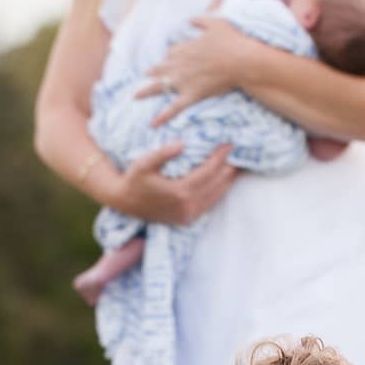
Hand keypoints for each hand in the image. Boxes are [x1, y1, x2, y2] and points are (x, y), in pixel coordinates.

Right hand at [118, 142, 236, 226]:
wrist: (125, 202)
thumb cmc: (134, 179)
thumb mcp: (143, 163)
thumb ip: (163, 153)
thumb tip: (182, 144)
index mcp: (179, 192)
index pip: (207, 172)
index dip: (220, 157)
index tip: (229, 144)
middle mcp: (187, 206)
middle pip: (216, 185)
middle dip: (229, 168)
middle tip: (240, 153)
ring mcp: (188, 215)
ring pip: (216, 197)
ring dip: (227, 181)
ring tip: (237, 166)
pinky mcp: (187, 220)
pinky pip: (209, 205)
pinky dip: (219, 193)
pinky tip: (224, 182)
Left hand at [137, 15, 257, 124]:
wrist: (241, 61)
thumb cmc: (231, 41)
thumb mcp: (214, 23)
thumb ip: (199, 21)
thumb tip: (189, 20)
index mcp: (185, 48)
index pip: (171, 53)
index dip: (171, 56)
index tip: (172, 59)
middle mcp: (180, 64)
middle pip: (160, 68)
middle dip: (152, 71)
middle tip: (144, 74)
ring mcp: (184, 80)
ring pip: (159, 86)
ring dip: (146, 91)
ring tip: (136, 95)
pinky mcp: (192, 95)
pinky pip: (174, 107)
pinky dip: (163, 116)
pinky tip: (153, 123)